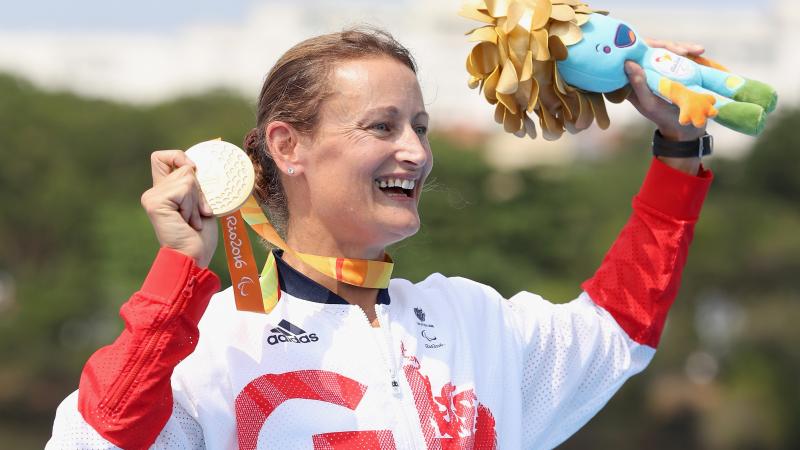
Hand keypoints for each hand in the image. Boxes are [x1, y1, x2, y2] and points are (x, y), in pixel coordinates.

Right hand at [140, 150, 217, 266]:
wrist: (194, 257)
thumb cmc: (200, 236)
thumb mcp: (199, 204)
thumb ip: (193, 185)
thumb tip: (194, 165)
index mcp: (163, 191)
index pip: (161, 157)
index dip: (178, 157)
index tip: (193, 172)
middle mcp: (153, 192)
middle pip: (184, 168)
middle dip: (199, 190)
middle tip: (197, 213)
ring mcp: (152, 197)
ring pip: (187, 177)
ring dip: (197, 201)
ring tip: (192, 219)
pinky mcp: (155, 202)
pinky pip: (184, 188)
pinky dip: (192, 204)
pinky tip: (188, 221)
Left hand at [625, 40, 707, 141]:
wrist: (685, 127)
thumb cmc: (664, 117)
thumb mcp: (650, 103)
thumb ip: (639, 85)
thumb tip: (628, 63)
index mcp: (631, 80)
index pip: (631, 55)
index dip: (641, 46)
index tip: (658, 47)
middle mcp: (643, 72)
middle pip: (650, 48)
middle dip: (668, 46)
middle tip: (684, 51)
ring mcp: (659, 69)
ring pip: (665, 50)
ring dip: (681, 47)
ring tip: (697, 51)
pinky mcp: (672, 68)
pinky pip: (678, 55)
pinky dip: (689, 52)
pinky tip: (700, 51)